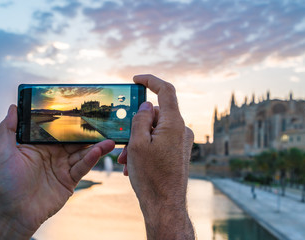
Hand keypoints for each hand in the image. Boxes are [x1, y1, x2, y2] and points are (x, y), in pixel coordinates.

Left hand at [0, 105, 114, 239]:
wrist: (14, 213)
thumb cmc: (4, 184)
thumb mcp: (3, 152)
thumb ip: (8, 129)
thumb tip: (14, 107)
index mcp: (39, 146)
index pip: (57, 131)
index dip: (69, 122)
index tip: (81, 111)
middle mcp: (52, 155)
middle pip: (74, 141)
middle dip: (88, 133)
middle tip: (103, 124)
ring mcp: (62, 168)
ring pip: (82, 153)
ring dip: (96, 146)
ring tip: (109, 140)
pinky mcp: (69, 181)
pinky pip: (81, 167)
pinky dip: (90, 160)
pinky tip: (97, 152)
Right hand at [118, 75, 194, 238]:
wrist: (165, 205)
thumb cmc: (151, 177)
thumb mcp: (137, 144)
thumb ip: (141, 119)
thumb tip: (147, 106)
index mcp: (173, 124)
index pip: (166, 91)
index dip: (151, 81)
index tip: (136, 79)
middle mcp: (181, 130)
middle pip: (156, 115)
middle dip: (137, 126)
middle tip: (122, 144)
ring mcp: (182, 142)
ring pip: (156, 131)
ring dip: (139, 141)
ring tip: (126, 161)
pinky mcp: (179, 152)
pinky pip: (161, 142)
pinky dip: (147, 148)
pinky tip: (135, 165)